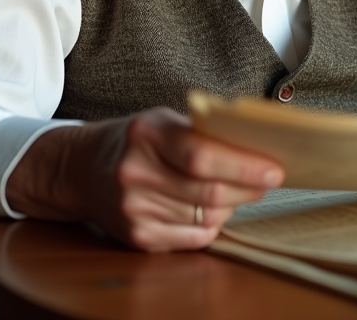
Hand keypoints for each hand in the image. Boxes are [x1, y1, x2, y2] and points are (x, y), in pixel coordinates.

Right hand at [6, 107, 283, 251]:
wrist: (81, 168)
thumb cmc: (135, 140)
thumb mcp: (163, 121)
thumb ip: (203, 132)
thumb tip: (258, 148)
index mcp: (146, 135)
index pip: (202, 156)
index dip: (244, 166)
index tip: (275, 169)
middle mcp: (135, 172)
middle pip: (209, 192)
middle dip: (248, 188)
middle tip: (267, 181)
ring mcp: (133, 208)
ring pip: (206, 216)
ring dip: (232, 206)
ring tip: (236, 191)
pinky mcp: (137, 236)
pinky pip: (193, 236)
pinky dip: (212, 223)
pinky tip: (211, 209)